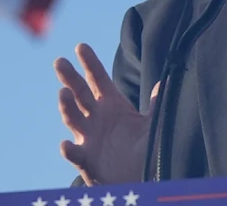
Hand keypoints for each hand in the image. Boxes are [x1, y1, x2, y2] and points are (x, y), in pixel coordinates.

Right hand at [54, 43, 158, 185]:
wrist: (138, 180)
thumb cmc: (143, 152)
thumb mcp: (151, 126)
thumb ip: (157, 106)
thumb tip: (165, 82)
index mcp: (112, 105)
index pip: (98, 79)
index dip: (90, 63)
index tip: (81, 46)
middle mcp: (96, 118)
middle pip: (80, 93)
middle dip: (70, 77)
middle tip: (60, 62)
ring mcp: (88, 138)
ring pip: (73, 118)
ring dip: (67, 106)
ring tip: (64, 92)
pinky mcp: (86, 160)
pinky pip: (76, 154)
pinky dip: (69, 150)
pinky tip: (65, 145)